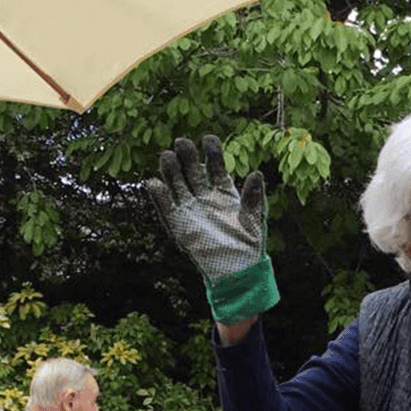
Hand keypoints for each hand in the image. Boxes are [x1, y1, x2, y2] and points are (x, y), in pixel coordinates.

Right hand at [148, 135, 278, 323]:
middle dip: (188, 157)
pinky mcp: (179, 226)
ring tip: (167, 156)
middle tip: (182, 142)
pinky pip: (167, 209)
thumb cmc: (249, 245)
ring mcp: (191, 210)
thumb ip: (253, 197)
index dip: (212, 153)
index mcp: (224, 193)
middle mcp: (205, 197)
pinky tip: (153, 183)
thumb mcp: (254, 218)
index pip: (215, 167)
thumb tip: (257, 174)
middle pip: (193, 172)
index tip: (208, 139)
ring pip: (178, 185)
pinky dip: (160, 197)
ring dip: (171, 172)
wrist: (237, 271)